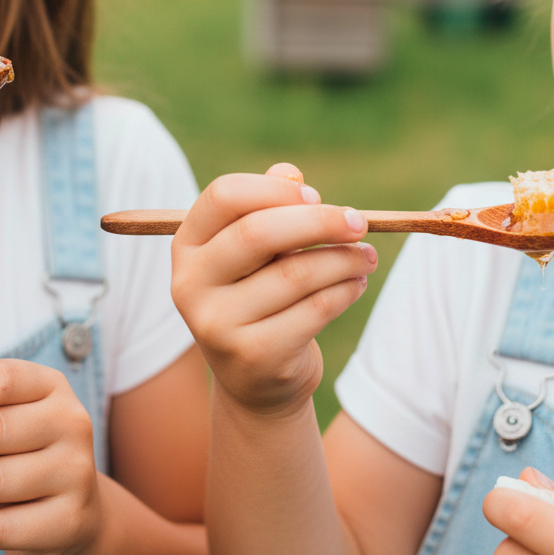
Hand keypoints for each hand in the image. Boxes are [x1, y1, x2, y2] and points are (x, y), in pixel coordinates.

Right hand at [170, 163, 375, 417]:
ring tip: (366, 257)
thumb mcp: (257, 251)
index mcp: (187, 245)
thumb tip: (290, 174)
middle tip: (360, 222)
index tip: (314, 195)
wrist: (256, 380)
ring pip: (294, 274)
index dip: (274, 190)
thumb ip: (269, 207)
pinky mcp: (252, 356)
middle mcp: (191, 283)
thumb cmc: (259, 295)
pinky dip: (345, 291)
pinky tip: (356, 284)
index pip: (223, 196)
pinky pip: (313, 310)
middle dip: (319, 221)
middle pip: (257, 233)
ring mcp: (216, 324)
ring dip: (343, 259)